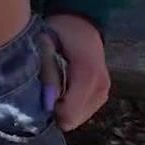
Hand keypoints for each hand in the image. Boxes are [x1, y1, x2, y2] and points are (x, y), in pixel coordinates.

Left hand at [42, 13, 108, 131]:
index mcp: (87, 73)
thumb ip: (48, 74)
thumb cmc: (60, 33)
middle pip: (73, 120)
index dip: (50, 111)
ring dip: (63, 109)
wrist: (81, 24)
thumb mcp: (47, 46)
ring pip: (78, 119)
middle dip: (56, 111)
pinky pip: (83, 112)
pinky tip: (65, 90)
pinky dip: (71, 106)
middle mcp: (100, 85)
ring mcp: (104, 91)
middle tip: (46, 90)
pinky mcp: (103, 94)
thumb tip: (47, 104)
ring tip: (56, 87)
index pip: (70, 113)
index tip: (40, 96)